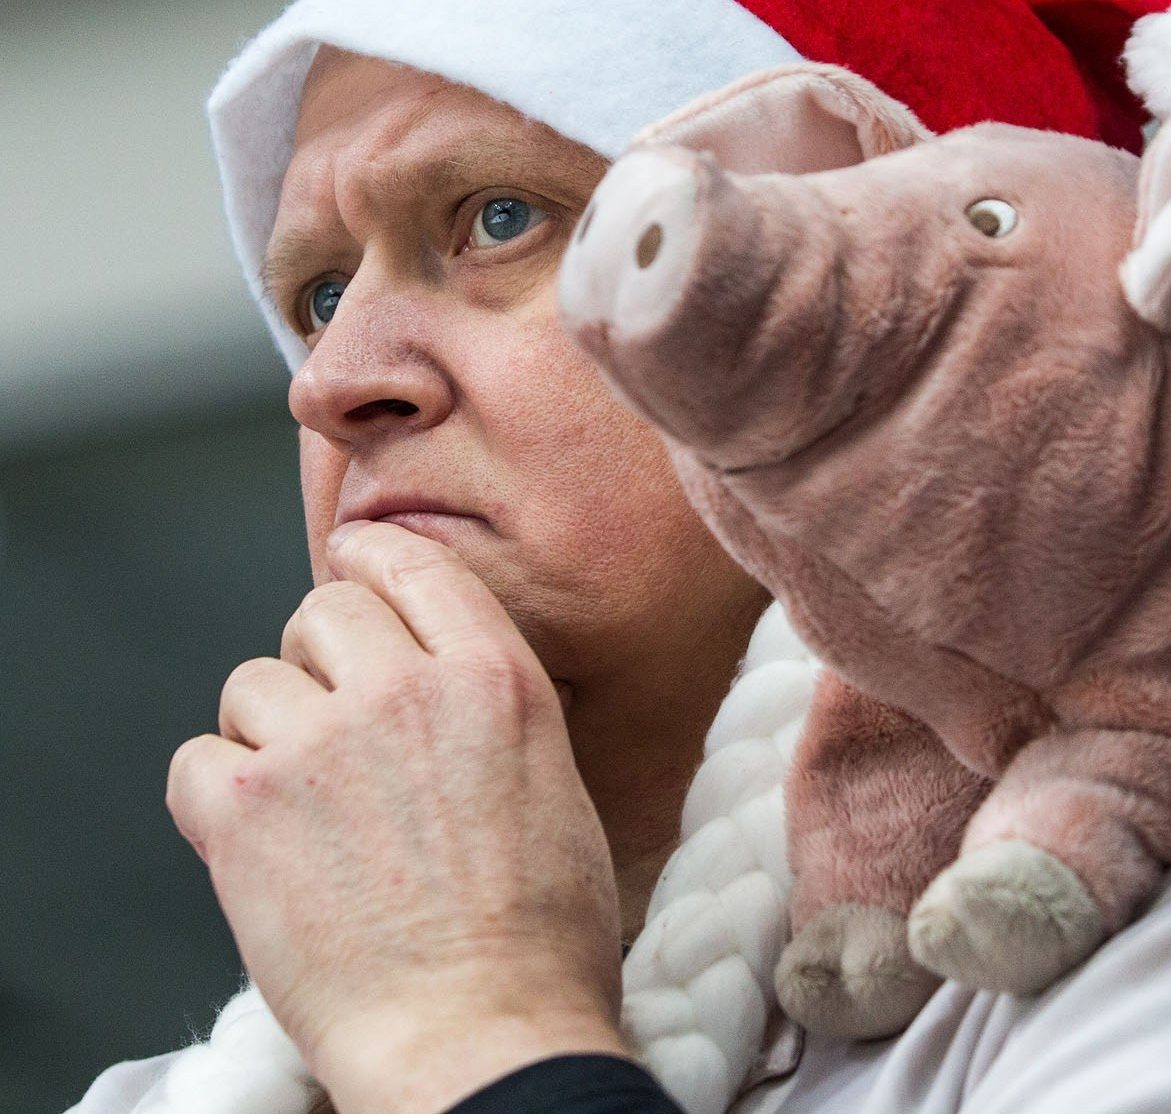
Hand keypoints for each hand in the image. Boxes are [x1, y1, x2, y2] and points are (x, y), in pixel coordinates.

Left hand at [167, 521, 628, 1113]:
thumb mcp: (557, 785)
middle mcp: (406, 692)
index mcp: (495, 680)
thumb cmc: (539, 940)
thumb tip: (446, 686)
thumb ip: (495, 712)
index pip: (413, 564)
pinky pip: (194, 760)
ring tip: (302, 799)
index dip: (372, 559)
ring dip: (267, 731)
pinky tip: (256, 838)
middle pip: (323, 611)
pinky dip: (215, 795)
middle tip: (333, 719)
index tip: (354, 565)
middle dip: (320, 657)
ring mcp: (319, 748)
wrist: (481, 1029)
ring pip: (252, 684)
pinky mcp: (245, 813)